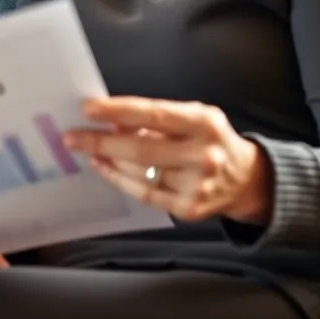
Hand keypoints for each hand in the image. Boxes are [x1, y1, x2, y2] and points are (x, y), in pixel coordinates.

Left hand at [65, 97, 272, 224]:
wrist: (247, 180)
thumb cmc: (210, 140)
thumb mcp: (193, 118)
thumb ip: (157, 119)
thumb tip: (111, 120)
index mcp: (204, 122)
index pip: (154, 114)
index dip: (119, 111)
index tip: (89, 109)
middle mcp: (203, 154)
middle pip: (142, 148)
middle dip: (102, 141)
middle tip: (72, 136)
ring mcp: (197, 185)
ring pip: (140, 172)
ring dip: (108, 159)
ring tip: (86, 149)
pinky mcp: (189, 209)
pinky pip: (145, 193)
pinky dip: (119, 179)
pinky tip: (103, 167)